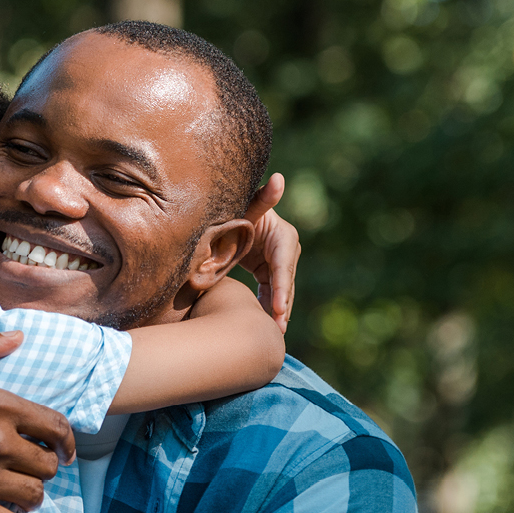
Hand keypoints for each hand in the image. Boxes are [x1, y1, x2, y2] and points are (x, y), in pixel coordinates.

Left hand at [235, 173, 299, 331]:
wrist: (226, 215)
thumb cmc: (235, 211)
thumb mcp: (246, 209)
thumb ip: (262, 199)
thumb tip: (279, 178)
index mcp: (283, 236)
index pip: (284, 266)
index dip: (282, 289)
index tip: (280, 309)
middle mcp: (287, 248)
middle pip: (285, 281)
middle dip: (282, 306)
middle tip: (278, 329)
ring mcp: (280, 261)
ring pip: (281, 290)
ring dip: (278, 312)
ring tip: (274, 334)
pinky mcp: (270, 269)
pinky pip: (272, 292)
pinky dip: (270, 307)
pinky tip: (267, 327)